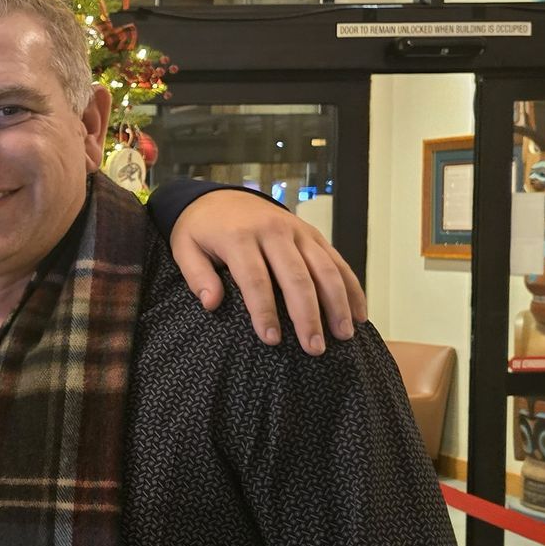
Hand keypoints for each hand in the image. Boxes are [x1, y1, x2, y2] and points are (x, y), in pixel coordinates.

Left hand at [168, 191, 365, 354]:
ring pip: (325, 268)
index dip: (264, 310)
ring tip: (342, 336)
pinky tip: (359, 313)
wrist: (220, 197)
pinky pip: (337, 261)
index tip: (271, 340)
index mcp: (239, 237)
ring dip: (337, 303)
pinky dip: (351, 287)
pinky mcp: (312, 234)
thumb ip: (196, 276)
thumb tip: (212, 304)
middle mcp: (273, 231)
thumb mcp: (185, 249)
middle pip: (296, 277)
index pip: (255, 279)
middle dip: (307, 315)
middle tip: (314, 348)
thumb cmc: (201, 231)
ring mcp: (297, 231)